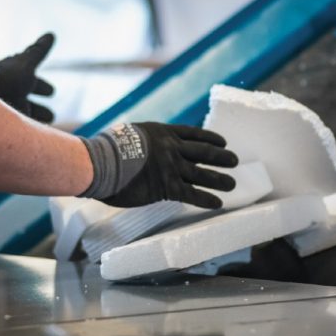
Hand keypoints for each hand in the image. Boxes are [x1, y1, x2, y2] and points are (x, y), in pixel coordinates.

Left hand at [0, 33, 55, 122]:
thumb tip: (51, 34)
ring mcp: (4, 108)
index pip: (30, 79)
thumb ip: (39, 50)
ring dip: (34, 118)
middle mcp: (8, 92)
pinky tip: (31, 134)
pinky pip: (17, 126)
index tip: (51, 92)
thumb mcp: (26, 63)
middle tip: (50, 115)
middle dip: (39, 106)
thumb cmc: (6, 81)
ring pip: (22, 114)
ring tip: (44, 126)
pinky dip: (27, 128)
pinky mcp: (2, 123)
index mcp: (13, 75)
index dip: (41, 86)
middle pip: (25, 100)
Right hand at [79, 122, 237, 207]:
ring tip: (232, 183)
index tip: (223, 141)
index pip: (194, 134)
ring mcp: (171, 167)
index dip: (211, 138)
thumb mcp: (130, 134)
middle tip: (234, 161)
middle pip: (204, 152)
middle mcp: (171, 148)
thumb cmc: (108, 149)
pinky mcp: (166, 187)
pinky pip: (192, 194)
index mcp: (162, 132)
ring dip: (220, 178)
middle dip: (222, 157)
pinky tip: (217, 203)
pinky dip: (207, 199)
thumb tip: (143, 147)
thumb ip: (144, 141)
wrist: (101, 163)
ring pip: (203, 174)